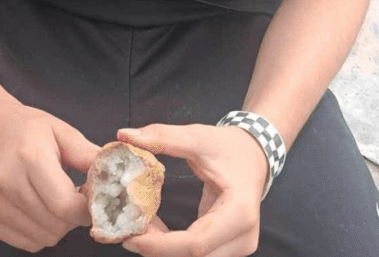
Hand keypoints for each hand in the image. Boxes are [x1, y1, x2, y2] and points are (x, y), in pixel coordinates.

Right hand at [0, 101, 100, 250]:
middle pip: (56, 225)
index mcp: (30, 157)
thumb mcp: (62, 131)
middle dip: (74, 217)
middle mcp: (8, 183)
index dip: (86, 209)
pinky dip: (42, 231)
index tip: (92, 198)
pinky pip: (27, 243)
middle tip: (75, 196)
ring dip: (59, 226)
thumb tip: (116, 177)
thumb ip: (88, 155)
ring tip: (57, 199)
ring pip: (44, 238)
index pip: (65, 205)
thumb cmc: (29, 128)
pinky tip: (41, 208)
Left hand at [116, 123, 268, 256]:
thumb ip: (162, 137)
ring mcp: (239, 247)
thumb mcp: (197, 137)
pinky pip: (198, 254)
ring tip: (140, 227)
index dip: (160, 246)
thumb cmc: (227, 146)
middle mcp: (243, 238)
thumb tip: (124, 134)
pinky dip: (173, 247)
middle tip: (128, 231)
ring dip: (164, 250)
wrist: (254, 153)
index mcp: (239, 213)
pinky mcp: (230, 248)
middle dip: (158, 250)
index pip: (196, 244)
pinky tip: (155, 229)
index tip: (131, 237)